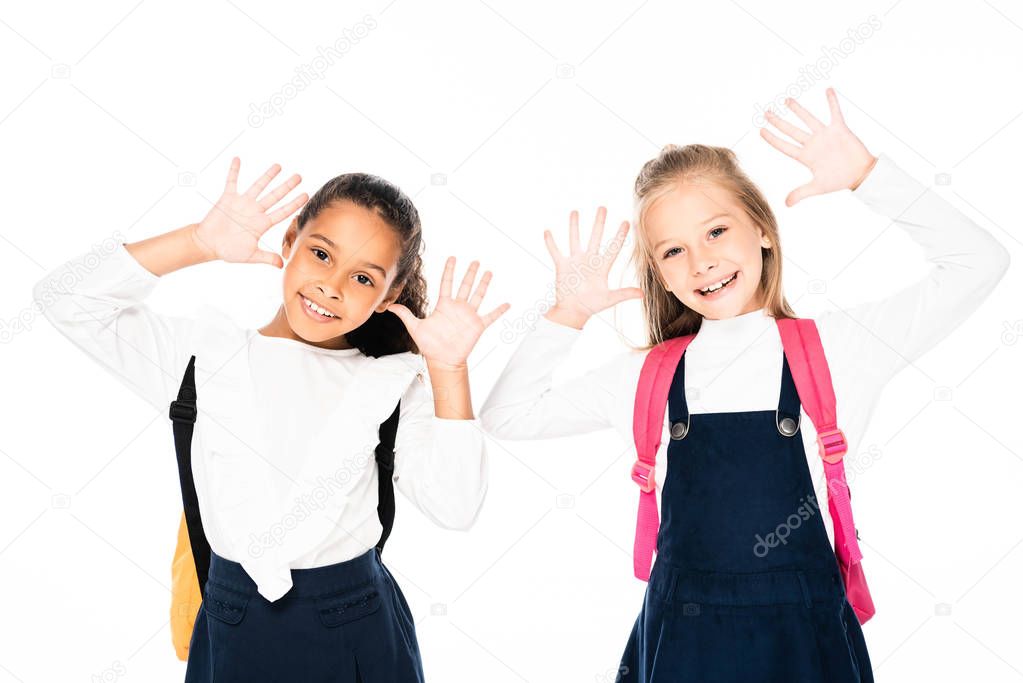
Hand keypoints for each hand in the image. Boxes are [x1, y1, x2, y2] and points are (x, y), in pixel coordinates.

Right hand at [192, 157, 307, 266]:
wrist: (208, 244)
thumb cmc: (228, 250)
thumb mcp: (250, 256)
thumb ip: (266, 258)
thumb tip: (282, 265)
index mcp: (262, 224)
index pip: (282, 212)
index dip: (294, 204)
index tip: (306, 195)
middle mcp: (255, 211)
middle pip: (275, 196)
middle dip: (287, 186)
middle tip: (299, 176)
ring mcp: (242, 203)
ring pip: (258, 186)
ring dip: (268, 176)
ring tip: (279, 166)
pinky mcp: (227, 198)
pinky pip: (232, 182)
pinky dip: (234, 171)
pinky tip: (238, 159)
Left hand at [387, 258, 509, 368]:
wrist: (442, 360)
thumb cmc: (430, 345)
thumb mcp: (416, 327)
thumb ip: (405, 315)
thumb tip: (389, 307)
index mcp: (444, 305)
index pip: (447, 283)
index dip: (449, 270)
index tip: (452, 258)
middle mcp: (457, 307)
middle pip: (465, 285)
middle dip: (470, 273)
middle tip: (475, 261)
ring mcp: (468, 315)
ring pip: (478, 295)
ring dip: (484, 284)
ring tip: (489, 272)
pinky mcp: (477, 326)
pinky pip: (491, 316)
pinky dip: (499, 310)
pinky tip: (507, 304)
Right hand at [542, 207, 642, 327]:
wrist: (573, 312)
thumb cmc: (592, 306)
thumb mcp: (610, 299)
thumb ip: (625, 294)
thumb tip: (642, 294)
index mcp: (602, 267)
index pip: (613, 248)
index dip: (620, 236)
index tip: (627, 222)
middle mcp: (589, 260)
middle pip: (595, 237)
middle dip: (599, 223)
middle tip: (603, 208)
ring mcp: (575, 262)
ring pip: (575, 239)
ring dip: (574, 226)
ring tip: (575, 211)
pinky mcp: (562, 266)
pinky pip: (555, 251)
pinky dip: (551, 243)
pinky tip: (547, 231)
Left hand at [760, 88, 876, 206]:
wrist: (860, 174)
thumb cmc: (840, 180)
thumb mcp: (817, 187)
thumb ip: (801, 193)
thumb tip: (786, 204)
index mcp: (805, 156)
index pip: (784, 146)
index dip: (772, 139)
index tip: (761, 131)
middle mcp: (812, 143)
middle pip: (791, 130)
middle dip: (778, 122)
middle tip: (766, 112)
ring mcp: (825, 135)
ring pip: (808, 119)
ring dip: (798, 109)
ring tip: (787, 100)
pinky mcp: (839, 129)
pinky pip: (835, 113)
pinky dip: (832, 102)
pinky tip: (828, 90)